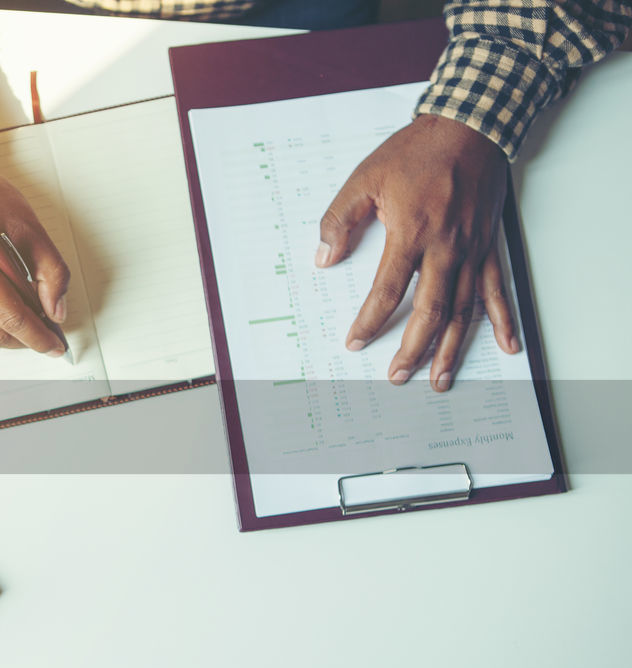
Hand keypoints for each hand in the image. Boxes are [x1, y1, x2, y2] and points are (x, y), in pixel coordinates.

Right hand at [0, 142, 68, 354]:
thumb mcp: (30, 227)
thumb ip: (51, 271)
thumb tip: (56, 310)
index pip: (12, 319)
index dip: (38, 338)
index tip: (55, 346)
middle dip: (25, 340)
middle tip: (45, 331)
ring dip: (6, 337)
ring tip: (24, 318)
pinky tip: (0, 308)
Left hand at [316, 114, 519, 390]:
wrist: (470, 125)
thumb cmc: (416, 151)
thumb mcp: (364, 178)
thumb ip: (340, 220)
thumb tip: (323, 258)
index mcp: (412, 232)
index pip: (388, 290)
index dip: (370, 321)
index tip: (355, 343)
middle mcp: (447, 247)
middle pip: (430, 311)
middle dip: (413, 349)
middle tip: (397, 376)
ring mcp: (473, 249)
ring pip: (464, 310)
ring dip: (452, 348)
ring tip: (440, 379)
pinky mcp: (490, 244)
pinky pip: (497, 289)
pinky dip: (502, 319)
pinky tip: (506, 346)